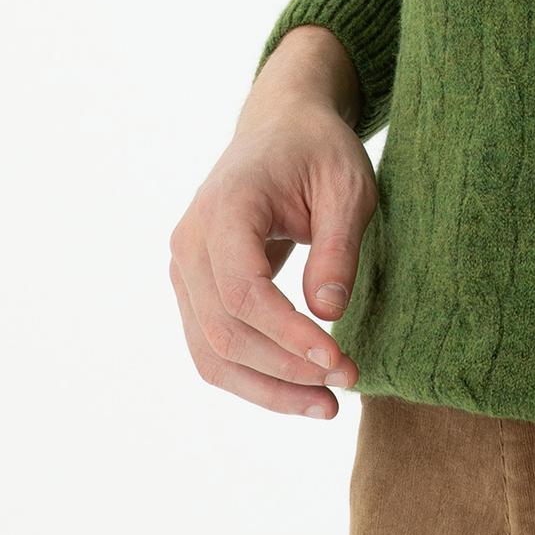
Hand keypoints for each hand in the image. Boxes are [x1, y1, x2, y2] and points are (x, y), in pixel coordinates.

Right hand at [169, 31, 376, 416]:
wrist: (281, 127)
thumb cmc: (319, 152)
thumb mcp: (347, 186)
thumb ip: (338, 247)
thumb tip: (328, 314)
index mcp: (225, 209)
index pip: (244, 293)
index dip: (289, 337)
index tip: (339, 361)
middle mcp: (190, 242)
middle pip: (225, 333)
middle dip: (287, 370)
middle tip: (349, 383)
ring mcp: (185, 269)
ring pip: (211, 354)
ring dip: (268, 389)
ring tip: (327, 407)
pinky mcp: (195, 290)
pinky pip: (213, 349)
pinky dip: (254, 378)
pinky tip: (300, 392)